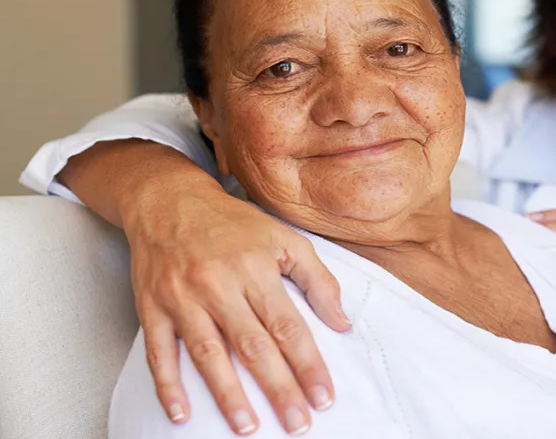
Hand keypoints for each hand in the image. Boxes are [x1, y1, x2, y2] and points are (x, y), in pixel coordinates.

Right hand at [126, 178, 350, 434]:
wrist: (168, 200)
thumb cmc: (233, 224)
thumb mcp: (284, 238)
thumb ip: (318, 280)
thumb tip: (343, 323)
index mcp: (256, 268)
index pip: (288, 325)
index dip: (307, 364)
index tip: (324, 396)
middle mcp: (219, 284)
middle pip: (252, 345)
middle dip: (278, 388)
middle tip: (297, 424)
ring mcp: (182, 297)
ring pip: (207, 354)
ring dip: (228, 394)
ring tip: (248, 427)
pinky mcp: (151, 307)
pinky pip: (158, 352)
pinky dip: (168, 385)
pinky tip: (182, 415)